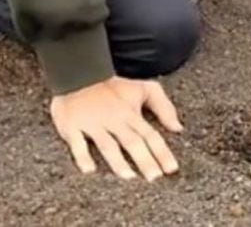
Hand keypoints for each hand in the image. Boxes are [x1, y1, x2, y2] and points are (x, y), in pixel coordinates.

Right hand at [49, 76, 182, 180]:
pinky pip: (77, 143)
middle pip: (132, 142)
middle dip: (144, 160)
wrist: (79, 73)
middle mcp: (114, 120)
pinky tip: (89, 170)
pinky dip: (82, 156)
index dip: (162, 152)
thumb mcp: (144, 89)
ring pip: (107, 145)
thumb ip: (164, 107)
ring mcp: (93, 124)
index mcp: (131, 114)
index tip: (171, 169)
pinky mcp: (72, 126)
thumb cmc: (114, 86)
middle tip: (154, 177)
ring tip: (129, 176)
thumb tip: (178, 128)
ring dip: (118, 161)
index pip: (151, 136)